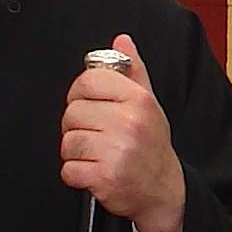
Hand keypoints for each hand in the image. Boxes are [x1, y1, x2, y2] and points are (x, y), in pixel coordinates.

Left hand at [62, 34, 184, 231]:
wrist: (163, 191)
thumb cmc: (152, 146)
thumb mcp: (148, 103)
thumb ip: (133, 70)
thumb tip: (122, 40)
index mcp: (137, 100)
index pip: (88, 81)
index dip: (80, 92)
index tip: (86, 102)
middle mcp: (128, 123)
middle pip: (72, 112)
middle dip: (76, 125)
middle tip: (95, 134)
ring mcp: (116, 151)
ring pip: (68, 142)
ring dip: (75, 152)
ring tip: (96, 154)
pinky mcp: (105, 178)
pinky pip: (68, 170)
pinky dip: (76, 174)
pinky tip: (94, 171)